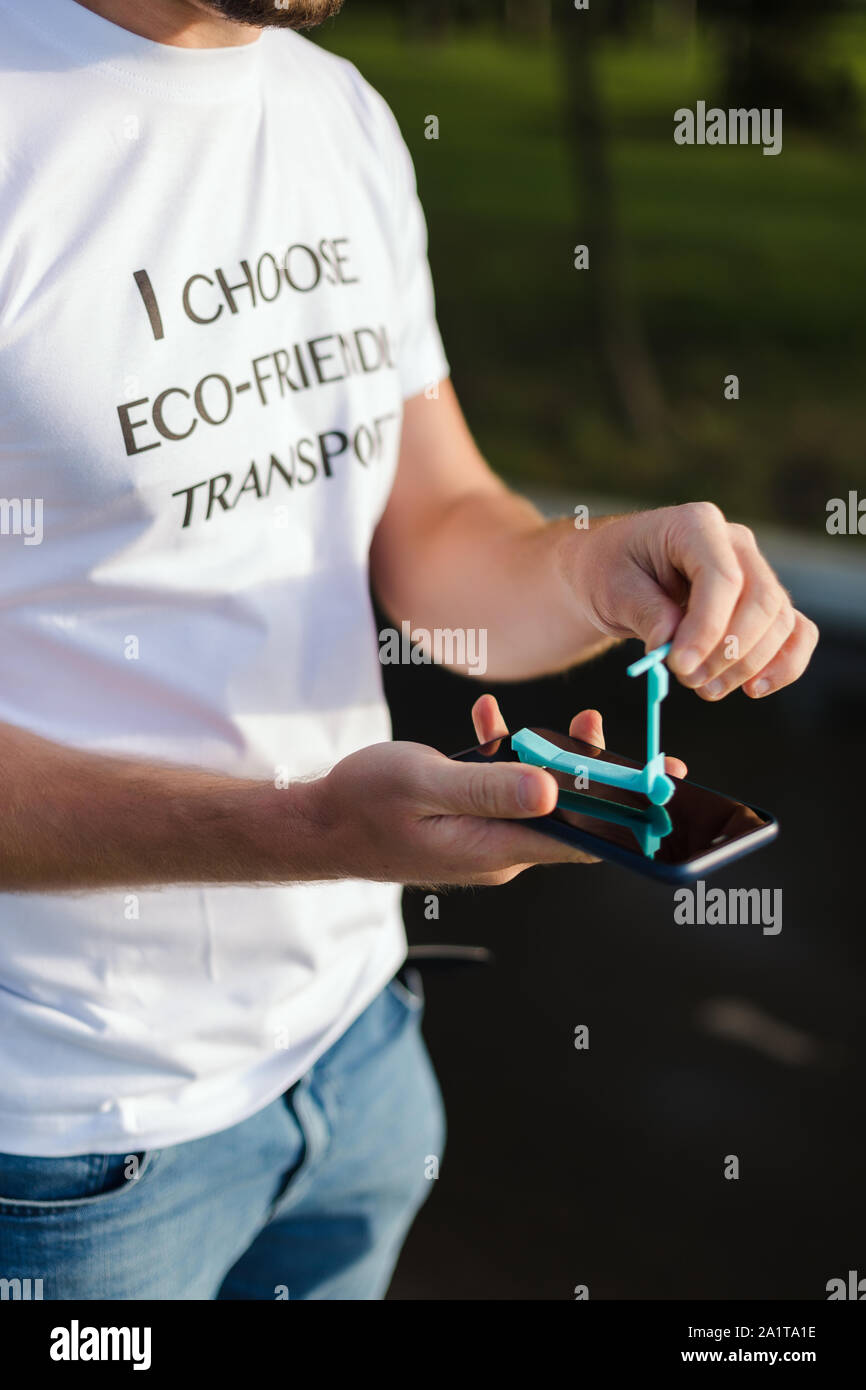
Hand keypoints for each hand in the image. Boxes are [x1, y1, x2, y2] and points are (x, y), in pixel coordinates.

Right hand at [317, 701, 626, 886]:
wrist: (317, 828)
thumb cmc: (362, 805)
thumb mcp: (425, 785)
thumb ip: (489, 787)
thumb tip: (552, 790)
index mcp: (497, 846)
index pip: (585, 838)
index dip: (632, 815)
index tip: (667, 788)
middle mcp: (500, 849)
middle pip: (573, 817)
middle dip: (608, 780)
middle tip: (646, 749)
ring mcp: (485, 837)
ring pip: (543, 799)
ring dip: (561, 761)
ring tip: (583, 721)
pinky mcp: (470, 822)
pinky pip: (506, 790)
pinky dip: (510, 756)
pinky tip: (491, 725)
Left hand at [564, 503, 818, 699]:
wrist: (611, 573)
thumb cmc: (609, 571)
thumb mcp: (611, 587)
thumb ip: (645, 612)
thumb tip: (671, 643)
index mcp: (697, 525)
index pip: (722, 578)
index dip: (708, 628)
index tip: (679, 667)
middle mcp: (736, 543)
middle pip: (761, 601)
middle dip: (727, 652)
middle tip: (688, 681)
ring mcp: (756, 572)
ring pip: (779, 622)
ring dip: (746, 665)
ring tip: (704, 688)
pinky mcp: (763, 604)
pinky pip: (795, 632)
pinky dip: (784, 664)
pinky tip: (755, 689)